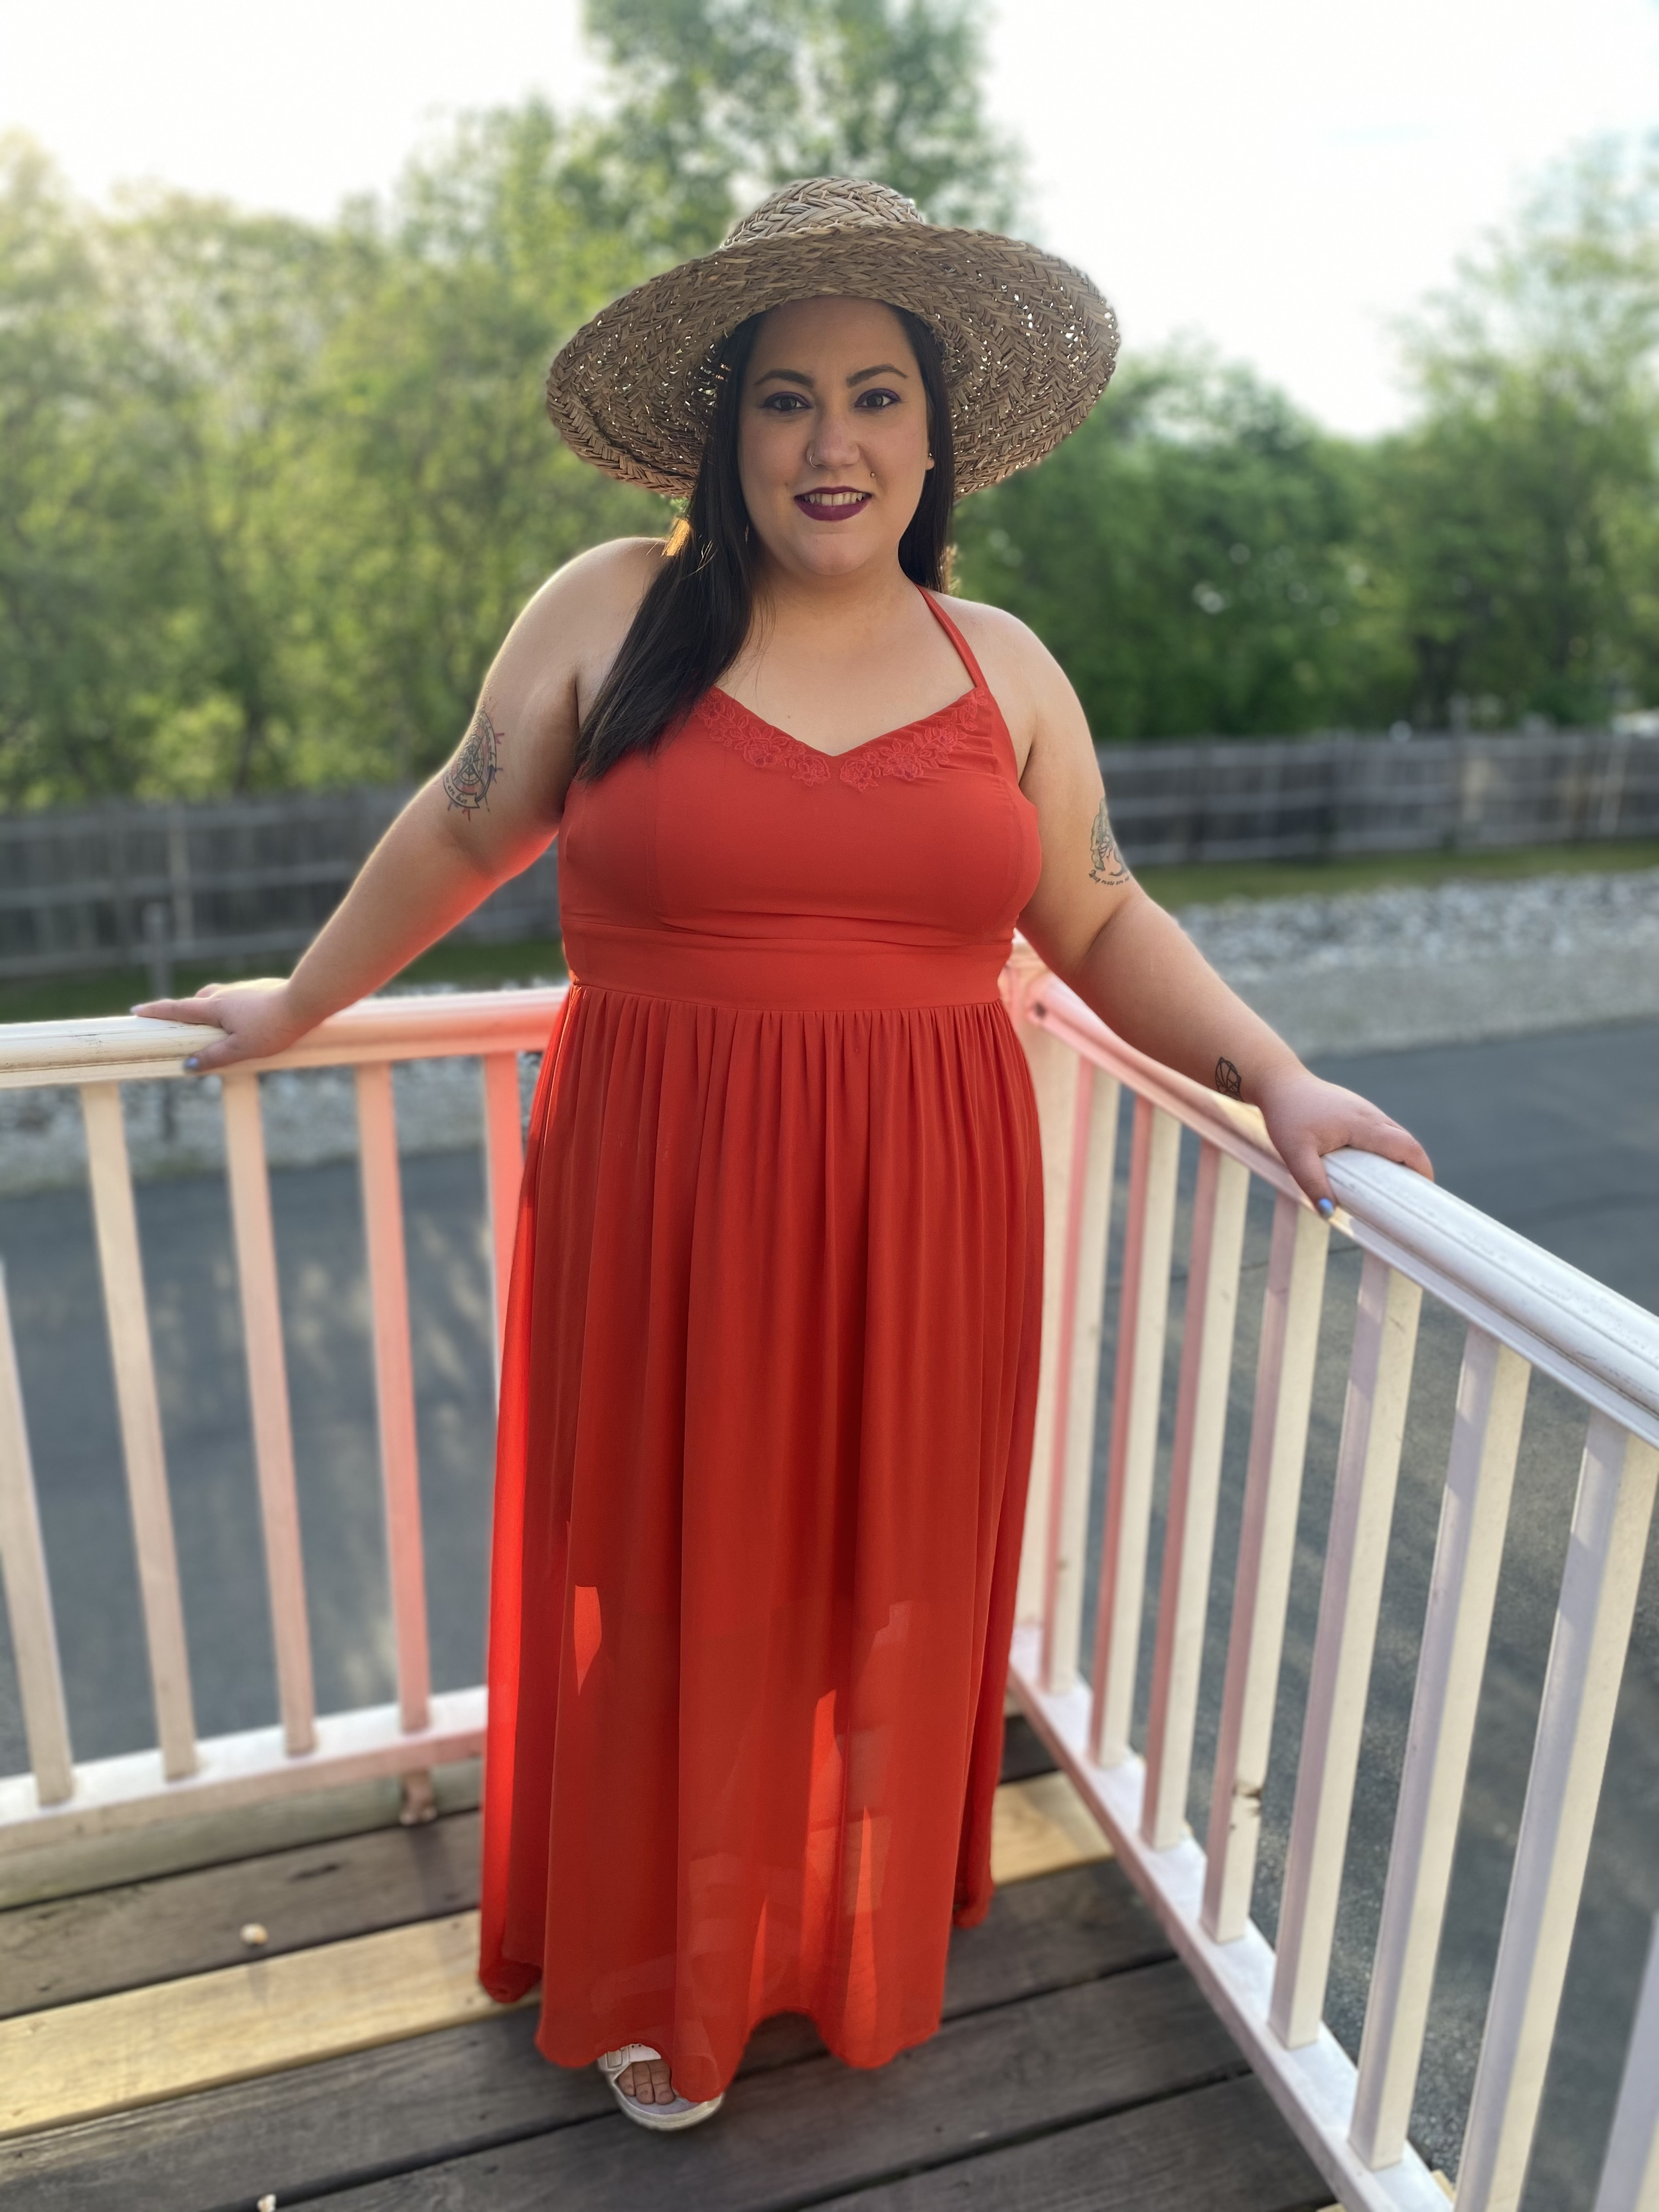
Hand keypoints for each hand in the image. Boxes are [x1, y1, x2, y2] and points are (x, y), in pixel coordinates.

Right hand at [130, 978, 310, 1073]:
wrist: (306, 1001)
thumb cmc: (275, 1026)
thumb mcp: (242, 1048)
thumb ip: (215, 1057)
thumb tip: (188, 1065)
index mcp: (215, 1006)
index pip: (178, 1009)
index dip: (156, 1011)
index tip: (136, 1011)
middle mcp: (226, 993)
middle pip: (197, 1001)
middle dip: (185, 1011)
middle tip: (178, 1023)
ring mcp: (244, 989)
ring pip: (218, 997)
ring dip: (210, 1008)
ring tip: (214, 1025)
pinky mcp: (261, 989)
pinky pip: (238, 998)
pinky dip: (232, 1007)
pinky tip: (246, 1018)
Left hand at [1253, 1064, 1432, 1210]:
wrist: (1278, 1083)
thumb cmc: (1286, 1115)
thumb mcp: (1293, 1153)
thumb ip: (1312, 1183)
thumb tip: (1329, 1213)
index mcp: (1363, 1125)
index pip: (1407, 1147)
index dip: (1422, 1169)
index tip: (1426, 1191)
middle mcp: (1371, 1115)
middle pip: (1407, 1142)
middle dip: (1416, 1168)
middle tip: (1413, 1197)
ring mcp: (1366, 1111)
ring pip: (1396, 1135)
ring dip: (1402, 1158)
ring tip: (1396, 1188)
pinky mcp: (1357, 1111)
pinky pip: (1383, 1131)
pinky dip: (1388, 1149)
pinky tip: (1376, 1168)